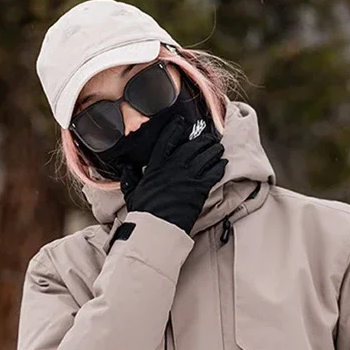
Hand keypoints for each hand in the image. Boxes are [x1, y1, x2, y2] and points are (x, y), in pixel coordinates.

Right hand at [119, 114, 227, 234]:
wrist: (157, 228)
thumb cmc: (144, 213)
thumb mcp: (132, 193)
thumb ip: (130, 178)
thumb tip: (126, 168)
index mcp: (156, 166)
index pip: (167, 140)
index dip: (175, 128)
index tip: (181, 122)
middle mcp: (173, 167)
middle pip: (192, 145)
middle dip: (201, 139)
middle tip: (208, 136)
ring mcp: (188, 177)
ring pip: (205, 156)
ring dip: (213, 150)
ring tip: (218, 147)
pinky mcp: (200, 189)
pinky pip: (213, 173)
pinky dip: (219, 167)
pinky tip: (223, 163)